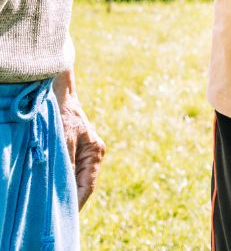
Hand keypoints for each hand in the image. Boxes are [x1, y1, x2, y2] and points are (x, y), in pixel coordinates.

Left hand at [53, 70, 105, 208]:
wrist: (57, 94)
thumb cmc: (61, 117)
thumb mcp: (63, 144)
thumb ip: (67, 168)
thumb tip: (66, 194)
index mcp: (95, 153)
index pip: (86, 188)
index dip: (75, 205)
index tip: (65, 218)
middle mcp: (93, 154)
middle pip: (81, 184)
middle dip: (69, 199)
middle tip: (56, 215)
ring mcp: (85, 151)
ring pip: (75, 178)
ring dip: (64, 188)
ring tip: (53, 204)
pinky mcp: (75, 148)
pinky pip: (70, 170)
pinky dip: (62, 179)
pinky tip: (52, 186)